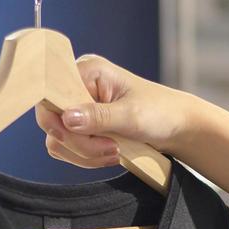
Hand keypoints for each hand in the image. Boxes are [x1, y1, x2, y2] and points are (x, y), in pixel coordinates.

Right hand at [34, 55, 195, 167]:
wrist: (176, 127)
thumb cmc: (160, 112)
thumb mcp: (131, 115)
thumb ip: (98, 116)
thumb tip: (66, 118)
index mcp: (88, 71)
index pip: (52, 94)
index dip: (59, 119)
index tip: (84, 134)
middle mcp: (78, 87)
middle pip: (52, 120)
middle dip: (79, 142)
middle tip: (111, 148)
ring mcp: (79, 108)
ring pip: (58, 139)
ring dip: (84, 154)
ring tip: (114, 152)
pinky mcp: (82, 128)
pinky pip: (68, 149)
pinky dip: (86, 158)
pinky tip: (109, 154)